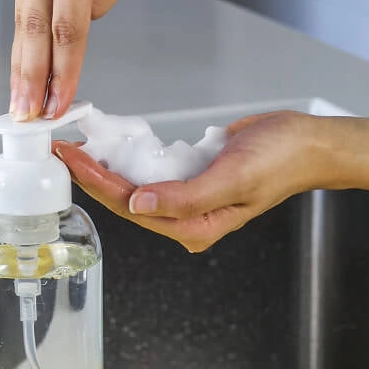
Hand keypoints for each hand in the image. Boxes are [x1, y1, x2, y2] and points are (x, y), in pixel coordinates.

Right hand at [10, 0, 239, 119]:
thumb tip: (81, 29)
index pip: (69, 29)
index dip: (63, 73)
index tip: (60, 104)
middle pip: (35, 29)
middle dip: (30, 79)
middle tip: (27, 117)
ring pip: (23, 17)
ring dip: (21, 63)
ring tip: (21, 101)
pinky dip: (25, 34)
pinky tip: (25, 62)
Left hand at [54, 111, 368, 252]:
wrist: (307, 142)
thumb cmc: (280, 162)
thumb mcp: (233, 178)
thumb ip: (184, 197)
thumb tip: (138, 203)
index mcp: (195, 225)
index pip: (132, 206)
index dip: (96, 182)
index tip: (70, 157)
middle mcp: (187, 217)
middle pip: (126, 198)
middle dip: (91, 174)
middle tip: (62, 146)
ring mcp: (188, 197)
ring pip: (134, 184)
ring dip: (106, 165)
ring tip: (77, 144)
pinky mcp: (190, 176)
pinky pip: (152, 170)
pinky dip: (129, 157)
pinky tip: (111, 144)